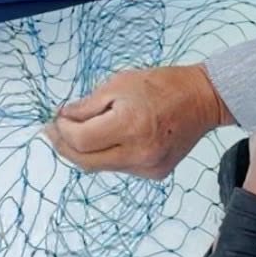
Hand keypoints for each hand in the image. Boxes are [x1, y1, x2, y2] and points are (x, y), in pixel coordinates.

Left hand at [43, 64, 233, 179]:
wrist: (202, 99)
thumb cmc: (163, 84)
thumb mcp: (120, 83)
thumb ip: (88, 105)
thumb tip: (63, 118)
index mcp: (130, 125)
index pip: (81, 140)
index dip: (61, 131)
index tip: (54, 119)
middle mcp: (139, 152)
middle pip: (86, 161)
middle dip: (64, 147)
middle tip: (53, 132)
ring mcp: (148, 167)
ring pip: (101, 167)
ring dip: (85, 151)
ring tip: (79, 132)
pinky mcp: (155, 173)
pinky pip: (120, 168)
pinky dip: (108, 155)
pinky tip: (109, 139)